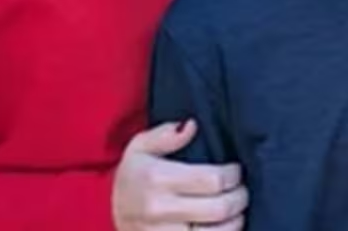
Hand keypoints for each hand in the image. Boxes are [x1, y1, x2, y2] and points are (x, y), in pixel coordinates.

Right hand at [112, 120, 248, 230]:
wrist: (106, 215)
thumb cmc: (132, 178)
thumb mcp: (139, 148)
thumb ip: (165, 135)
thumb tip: (191, 126)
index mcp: (157, 179)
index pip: (212, 179)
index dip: (233, 175)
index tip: (235, 171)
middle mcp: (161, 210)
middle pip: (220, 208)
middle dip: (239, 197)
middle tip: (241, 189)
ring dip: (235, 221)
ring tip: (235, 209)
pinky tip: (224, 227)